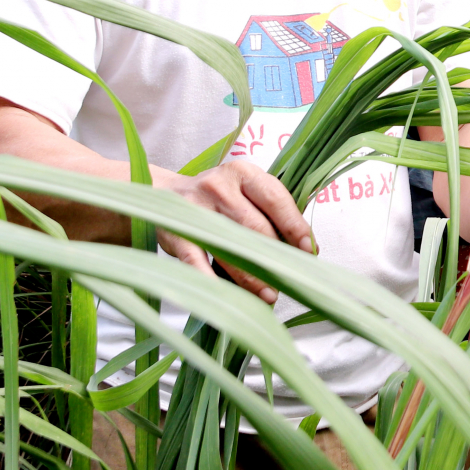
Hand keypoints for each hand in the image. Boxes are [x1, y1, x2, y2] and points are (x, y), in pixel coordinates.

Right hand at [153, 158, 314, 304]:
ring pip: (230, 246)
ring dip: (251, 276)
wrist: (162, 195)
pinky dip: (211, 279)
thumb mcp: (244, 192)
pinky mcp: (177, 232)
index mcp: (243, 173)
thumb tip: (304, 249)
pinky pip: (197, 260)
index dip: (294, 226)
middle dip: (274, 258)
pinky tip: (226, 296)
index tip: (308, 251)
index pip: (276, 199)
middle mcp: (219, 187)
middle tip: (288, 281)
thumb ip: (271, 212)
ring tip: (268, 295)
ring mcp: (195, 209)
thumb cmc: (217, 199)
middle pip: (255, 226)